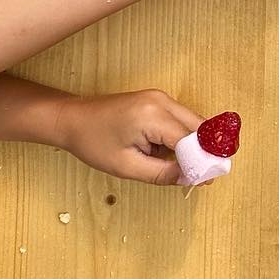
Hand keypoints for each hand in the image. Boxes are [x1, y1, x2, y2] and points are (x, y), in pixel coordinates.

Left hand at [54, 89, 199, 185]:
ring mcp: (160, 97)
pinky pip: (179, 119)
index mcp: (153, 116)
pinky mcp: (156, 100)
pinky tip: (169, 154)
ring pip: (192, 122)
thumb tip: (191, 178)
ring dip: (192, 145)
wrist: (72, 119)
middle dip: (202, 152)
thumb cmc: (93, 143)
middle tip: (201, 177)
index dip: (201, 161)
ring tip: (182, 168)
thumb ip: (162, 173)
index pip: (191, 140)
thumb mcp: (127, 166)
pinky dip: (181, 137)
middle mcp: (162, 100)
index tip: (206, 181)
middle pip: (198, 127)